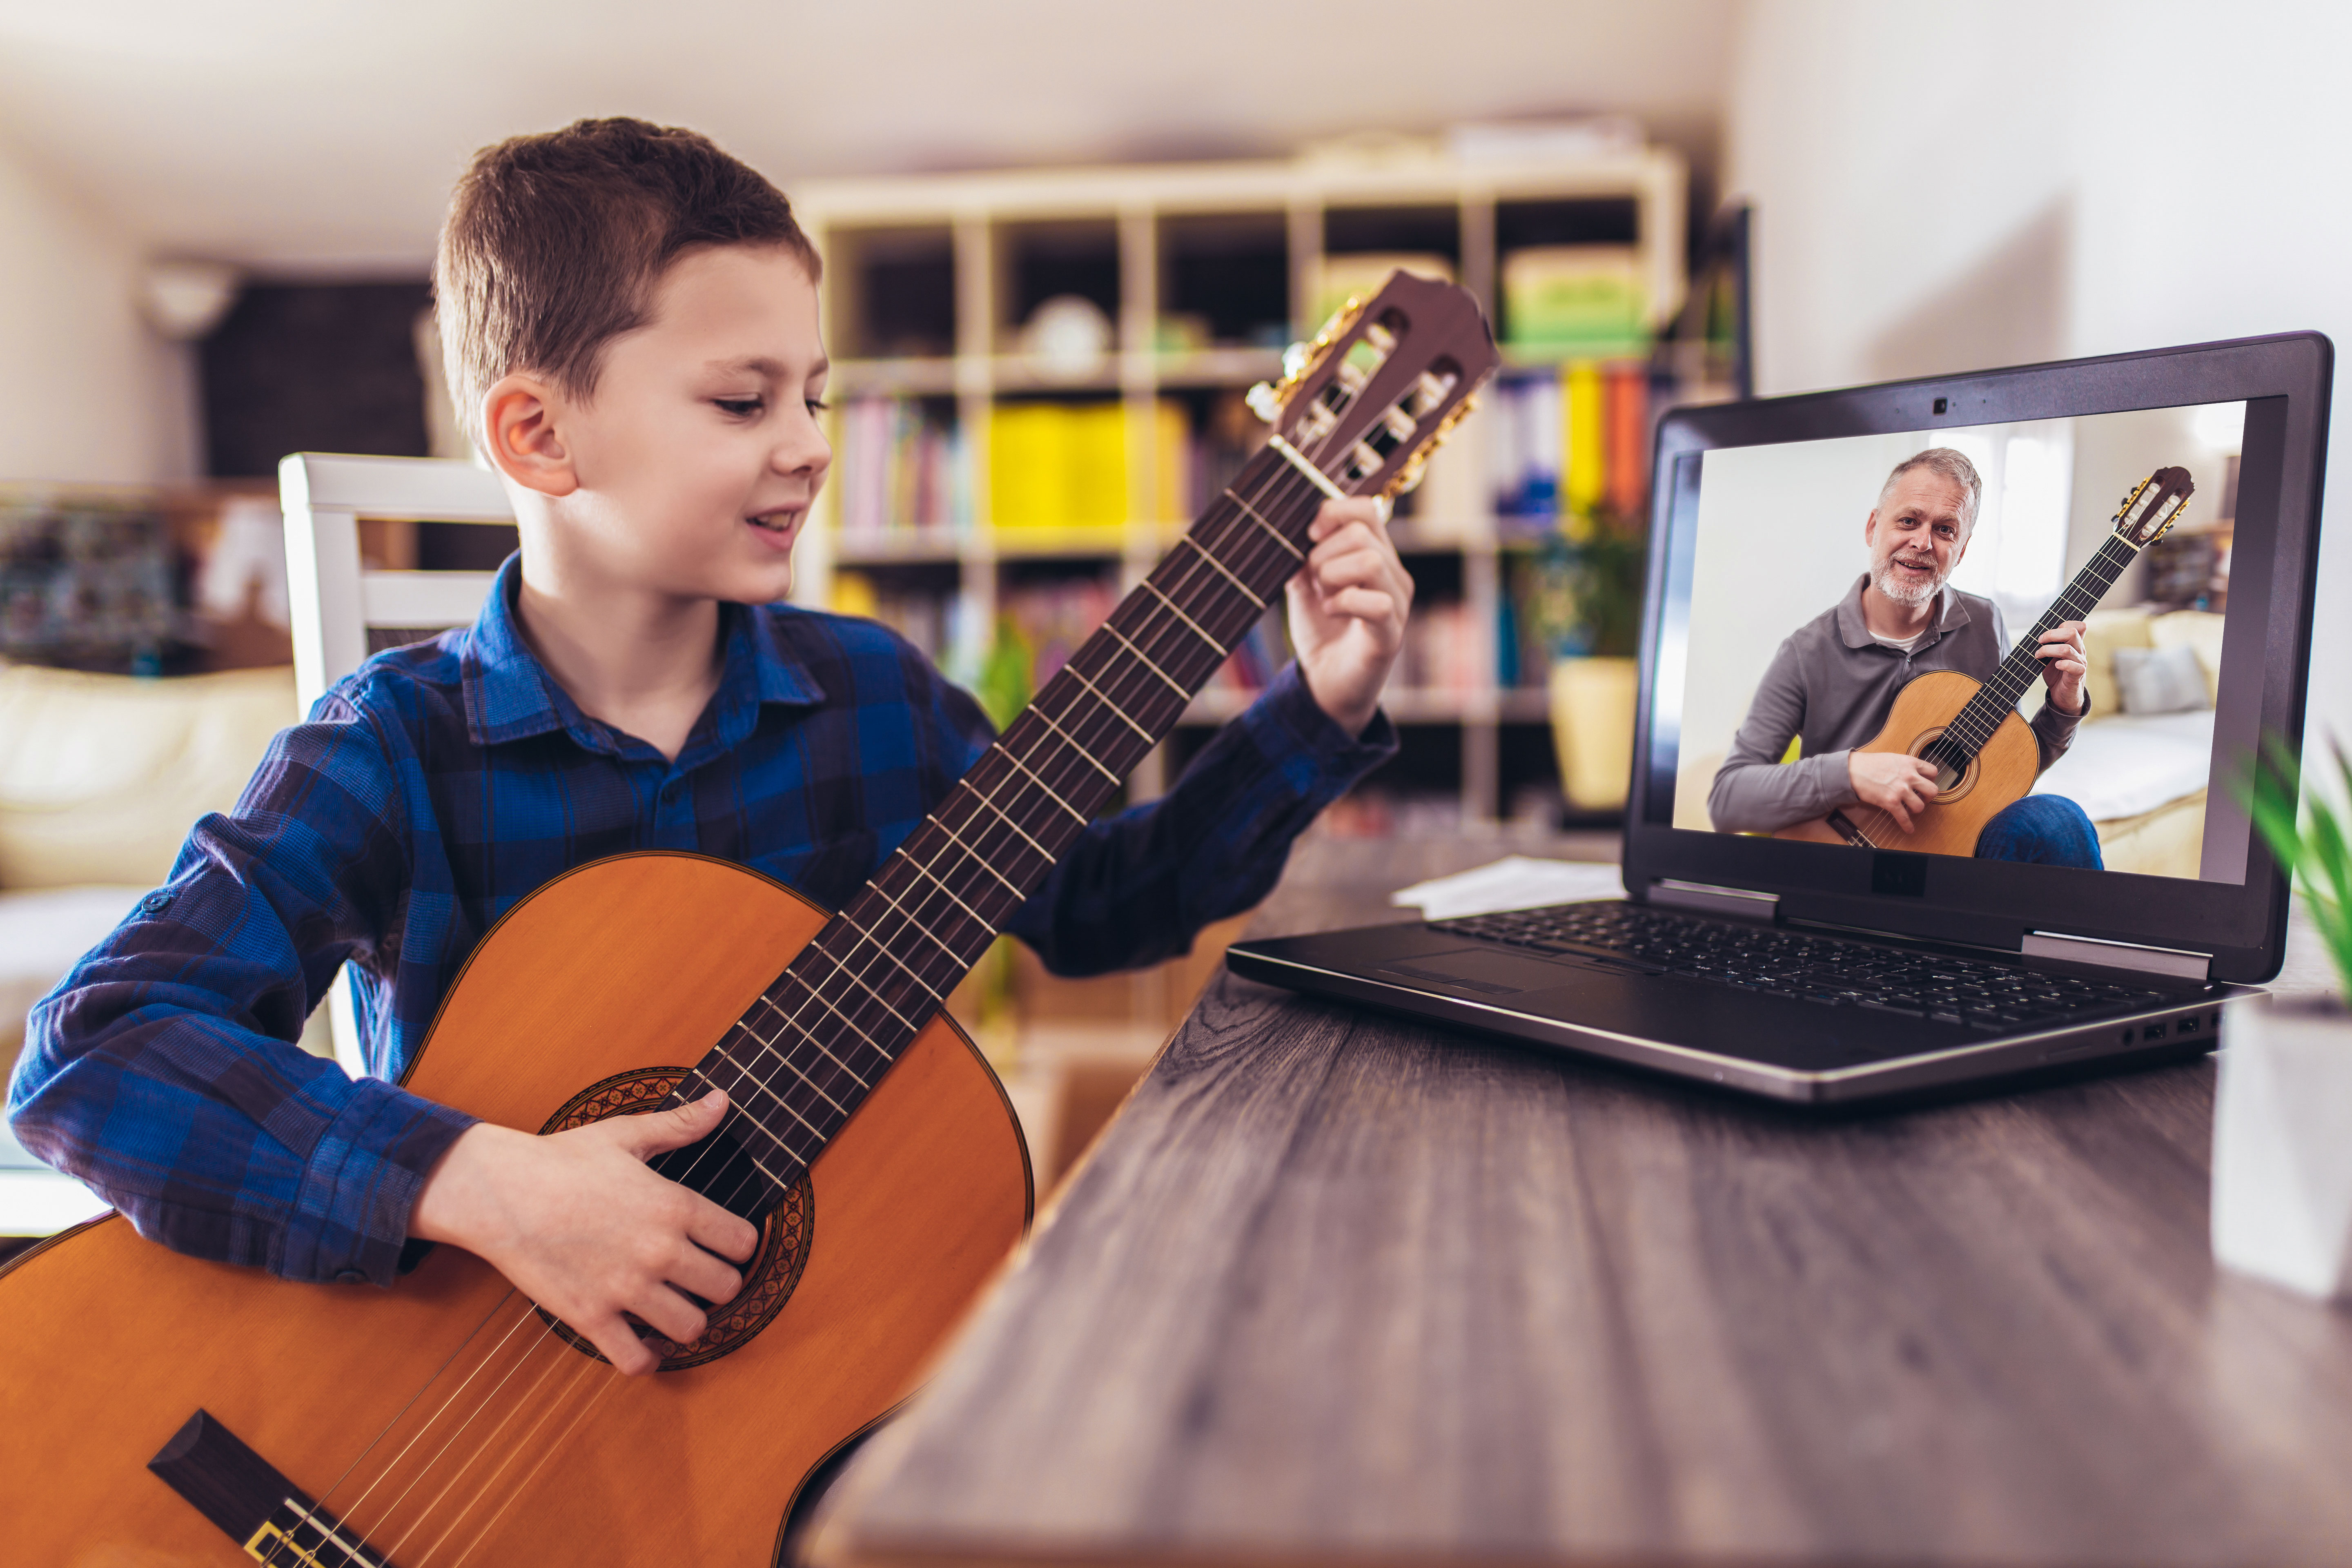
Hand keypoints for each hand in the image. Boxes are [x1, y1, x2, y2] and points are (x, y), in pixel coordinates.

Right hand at [409, 1091, 759, 1375]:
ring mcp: (625, 1289)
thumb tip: (721, 1101)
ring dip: (687, 1321)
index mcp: (673, 1206)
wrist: (500, 1191)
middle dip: (719, 1284)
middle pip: (726, 1288)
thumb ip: (680, 1125)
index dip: (740, 1245)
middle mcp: (658, 1251)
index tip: (725, 1245)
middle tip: (700, 1278)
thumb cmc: (562, 1160)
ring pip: (690, 1328)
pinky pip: (635, 1360)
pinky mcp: (590, 1317)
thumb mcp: (626, 1135)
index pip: (743, 1242)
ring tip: (673, 1308)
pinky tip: (643, 1343)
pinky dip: (645, 1359)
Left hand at [1286, 497, 1413, 736]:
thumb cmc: (1322, 632)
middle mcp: (1394, 575)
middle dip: (1324, 553)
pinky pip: (1377, 604)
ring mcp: (1398, 604)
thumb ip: (1301, 559)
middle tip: (1315, 581)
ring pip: (1370, 562)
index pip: (1367, 510)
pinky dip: (1344, 603)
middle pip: (1362, 533)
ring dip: (1333, 576)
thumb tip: (1290, 532)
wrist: (1327, 685)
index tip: (1309, 535)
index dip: (1333, 512)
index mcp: (1377, 555)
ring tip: (1325, 597)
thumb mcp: (1304, 587)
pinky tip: (1332, 612)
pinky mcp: (1391, 634)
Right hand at [1848, 750, 1942, 833]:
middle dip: (1928, 797)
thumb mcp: (1893, 758)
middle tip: (1922, 798)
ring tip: (1909, 808)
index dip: (1931, 779)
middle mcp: (1909, 776)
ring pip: (1920, 806)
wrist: (1852, 770)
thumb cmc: (1869, 763)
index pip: (1933, 771)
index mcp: (1910, 763)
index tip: (1925, 784)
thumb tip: (1911, 773)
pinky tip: (1909, 829)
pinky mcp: (1890, 802)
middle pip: (1932, 790)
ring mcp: (1900, 790)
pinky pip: (1904, 818)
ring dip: (1916, 809)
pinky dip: (1907, 826)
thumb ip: (1905, 765)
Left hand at [2035, 619, 2087, 713]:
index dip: (2063, 624)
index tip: (2047, 633)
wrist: (2062, 695)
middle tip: (2039, 641)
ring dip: (2048, 650)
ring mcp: (2080, 662)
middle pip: (2072, 632)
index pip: (2078, 626)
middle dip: (2052, 634)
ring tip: (2038, 655)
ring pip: (2067, 649)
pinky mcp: (2078, 675)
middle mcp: (2080, 651)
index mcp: (2074, 644)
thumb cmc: (2056, 673)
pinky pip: (2075, 666)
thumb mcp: (2051, 656)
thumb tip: (2036, 635)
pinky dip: (2063, 664)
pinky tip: (2056, 666)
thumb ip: (2049, 645)